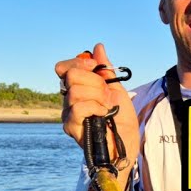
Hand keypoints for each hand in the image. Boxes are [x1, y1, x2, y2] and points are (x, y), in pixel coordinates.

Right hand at [54, 43, 138, 184]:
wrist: (127, 143)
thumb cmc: (121, 119)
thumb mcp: (117, 89)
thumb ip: (105, 69)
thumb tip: (98, 47)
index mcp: (77, 87)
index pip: (64, 67)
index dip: (78, 63)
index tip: (95, 67)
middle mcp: (68, 98)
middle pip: (71, 76)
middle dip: (95, 83)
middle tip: (107, 96)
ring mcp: (67, 112)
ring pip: (76, 92)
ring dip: (98, 98)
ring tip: (107, 108)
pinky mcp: (70, 126)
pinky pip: (78, 107)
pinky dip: (95, 108)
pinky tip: (103, 114)